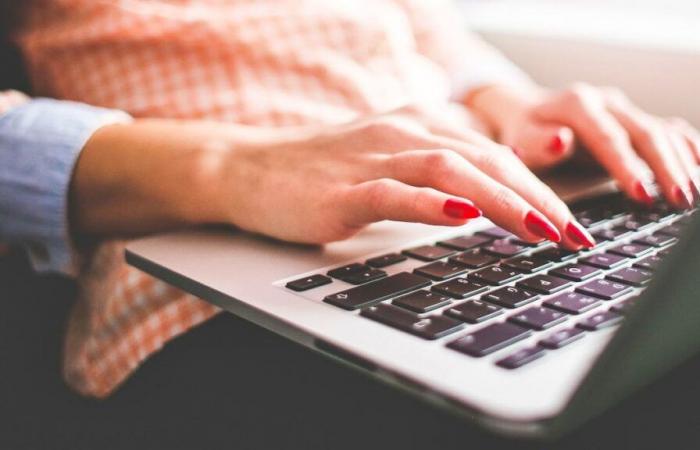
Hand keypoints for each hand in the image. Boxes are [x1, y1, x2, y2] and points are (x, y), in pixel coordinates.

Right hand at [213, 108, 594, 248]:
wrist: (251, 168)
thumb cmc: (324, 173)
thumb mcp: (389, 165)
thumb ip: (434, 175)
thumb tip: (484, 203)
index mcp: (419, 126)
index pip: (493, 155)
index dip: (539, 188)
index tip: (571, 224)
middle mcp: (403, 132)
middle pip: (484, 158)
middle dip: (536, 197)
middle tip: (573, 234)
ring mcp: (373, 158)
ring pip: (449, 170)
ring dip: (500, 200)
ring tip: (539, 229)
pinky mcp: (344, 189)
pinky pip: (394, 191)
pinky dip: (430, 202)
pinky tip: (461, 215)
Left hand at [468, 84, 699, 208]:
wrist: (527, 110)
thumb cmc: (522, 131)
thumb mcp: (519, 138)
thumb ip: (537, 143)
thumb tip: (560, 141)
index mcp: (578, 105)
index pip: (608, 138)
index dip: (627, 167)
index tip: (642, 195)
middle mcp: (607, 102)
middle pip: (644, 133)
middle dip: (665, 168)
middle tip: (680, 199)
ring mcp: (625, 110)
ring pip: (662, 132)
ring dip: (681, 162)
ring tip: (692, 194)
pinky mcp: (635, 120)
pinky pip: (669, 130)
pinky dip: (687, 148)